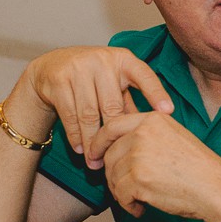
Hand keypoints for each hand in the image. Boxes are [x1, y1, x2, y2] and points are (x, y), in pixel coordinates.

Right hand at [22, 46, 173, 164]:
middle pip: (112, 105)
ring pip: (89, 114)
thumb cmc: (93, 78)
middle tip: (116, 157)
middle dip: (114, 135)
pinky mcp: (59, 79)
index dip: (156, 93)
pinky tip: (80, 149)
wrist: (52, 66)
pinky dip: (75, 135)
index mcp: (123, 60)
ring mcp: (78, 67)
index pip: (144, 75)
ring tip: (95, 161)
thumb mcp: (114, 83)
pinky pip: (69, 115)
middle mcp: (102, 60)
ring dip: (92, 141)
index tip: (168, 112)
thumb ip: (129, 102)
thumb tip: (147, 130)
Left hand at [87, 112, 220, 221]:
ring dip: (122, 193)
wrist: (215, 187)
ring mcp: (139, 155)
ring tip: (139, 199)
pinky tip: (142, 209)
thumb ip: (145, 136)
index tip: (93, 156)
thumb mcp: (173, 137)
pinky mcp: (138, 179)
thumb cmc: (198, 167)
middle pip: (109, 154)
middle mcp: (142, 133)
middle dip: (111, 174)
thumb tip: (111, 149)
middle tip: (123, 189)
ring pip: (112, 176)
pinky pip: (120, 195)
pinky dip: (129, 206)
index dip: (98, 142)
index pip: (111, 126)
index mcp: (151, 119)